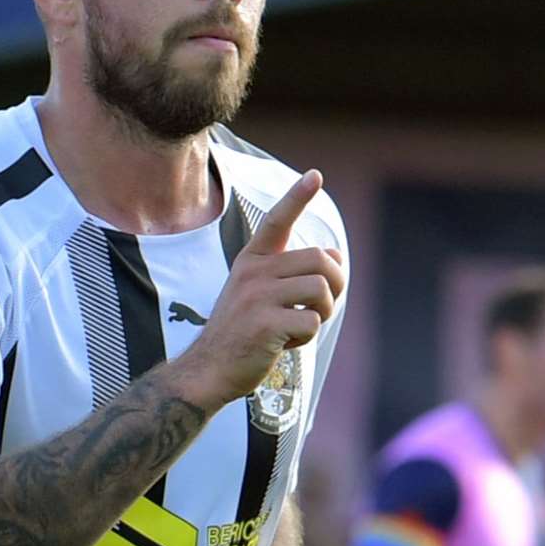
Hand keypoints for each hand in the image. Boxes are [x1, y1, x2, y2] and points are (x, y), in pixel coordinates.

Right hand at [177, 170, 343, 409]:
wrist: (208, 370)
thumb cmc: (240, 334)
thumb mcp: (257, 294)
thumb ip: (290, 273)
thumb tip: (335, 254)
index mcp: (251, 261)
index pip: (277, 221)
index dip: (297, 197)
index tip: (315, 175)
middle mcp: (252, 273)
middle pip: (320, 259)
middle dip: (336, 284)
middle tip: (322, 305)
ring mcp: (257, 297)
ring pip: (321, 288)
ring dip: (323, 312)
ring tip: (300, 325)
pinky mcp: (265, 324)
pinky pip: (312, 320)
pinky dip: (307, 337)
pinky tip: (285, 344)